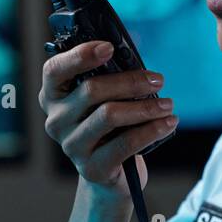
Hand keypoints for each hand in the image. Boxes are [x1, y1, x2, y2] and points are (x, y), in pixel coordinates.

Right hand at [38, 40, 175, 198]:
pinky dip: (152, 130)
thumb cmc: (109, 126)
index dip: (79, 56)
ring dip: (145, 106)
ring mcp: (72, 146)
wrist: (110, 173)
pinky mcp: (93, 168)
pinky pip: (126, 143)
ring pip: (109, 115)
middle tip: (158, 79)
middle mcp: (56, 121)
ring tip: (168, 104)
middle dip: (130, 82)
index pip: (54, 70)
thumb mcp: (104, 100)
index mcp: (53, 96)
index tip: (109, 48)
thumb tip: (138, 66)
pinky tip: (169, 122)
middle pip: (91, 90)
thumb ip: (109, 79)